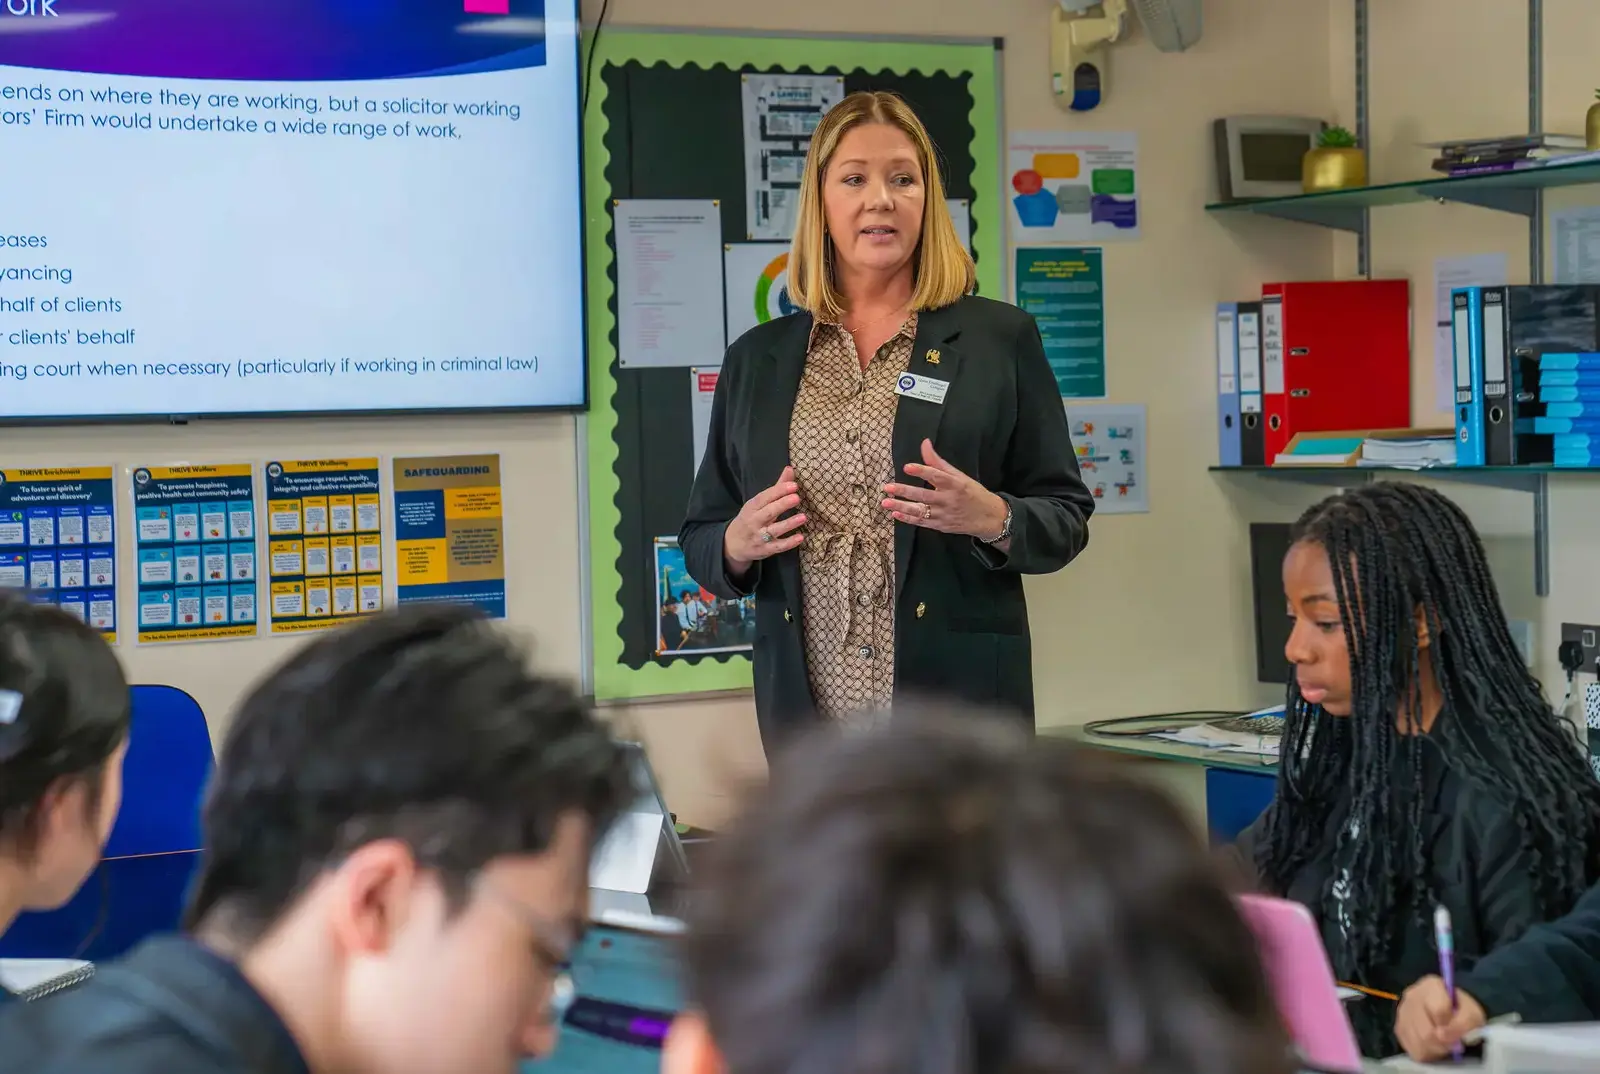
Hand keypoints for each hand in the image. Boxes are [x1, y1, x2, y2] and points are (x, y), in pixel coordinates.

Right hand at [723, 466, 805, 575]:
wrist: (732, 544)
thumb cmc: (750, 519)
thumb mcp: (758, 503)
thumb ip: (777, 487)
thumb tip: (790, 469)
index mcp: (752, 507)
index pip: (765, 497)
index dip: (779, 491)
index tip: (793, 485)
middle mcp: (754, 521)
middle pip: (769, 512)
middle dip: (782, 504)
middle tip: (797, 497)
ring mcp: (759, 537)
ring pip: (774, 530)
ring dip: (789, 523)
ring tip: (804, 517)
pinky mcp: (765, 550)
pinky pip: (778, 547)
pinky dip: (789, 543)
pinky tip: (800, 537)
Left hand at [882, 439, 1007, 539]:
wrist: (988, 517)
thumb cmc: (972, 493)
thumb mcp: (959, 475)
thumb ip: (938, 462)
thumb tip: (924, 443)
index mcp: (955, 484)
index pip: (937, 476)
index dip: (922, 471)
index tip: (907, 467)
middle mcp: (948, 500)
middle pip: (924, 495)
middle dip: (905, 491)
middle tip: (888, 487)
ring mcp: (944, 515)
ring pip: (920, 511)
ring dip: (902, 507)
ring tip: (885, 503)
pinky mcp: (940, 526)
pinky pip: (922, 522)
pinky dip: (908, 519)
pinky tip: (895, 513)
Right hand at [1395, 975, 1485, 1060]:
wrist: (1450, 1013)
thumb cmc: (1461, 1011)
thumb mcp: (1473, 1013)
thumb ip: (1465, 1022)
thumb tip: (1444, 1036)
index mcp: (1432, 985)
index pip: (1439, 1010)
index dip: (1452, 1027)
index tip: (1459, 1033)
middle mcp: (1412, 995)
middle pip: (1426, 1031)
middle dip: (1443, 1043)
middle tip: (1452, 1045)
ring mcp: (1402, 1012)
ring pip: (1418, 1042)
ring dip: (1435, 1049)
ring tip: (1443, 1045)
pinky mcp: (1398, 1028)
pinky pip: (1412, 1049)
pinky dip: (1426, 1053)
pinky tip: (1433, 1046)